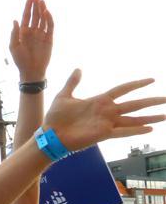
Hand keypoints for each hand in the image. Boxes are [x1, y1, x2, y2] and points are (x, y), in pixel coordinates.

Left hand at [9, 0, 52, 81]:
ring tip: (42, 0)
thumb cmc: (20, 60)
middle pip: (35, 15)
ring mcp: (41, 34)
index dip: (28, 7)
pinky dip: (48, 19)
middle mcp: (33, 32)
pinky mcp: (49, 39)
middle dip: (35, 5)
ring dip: (42, 10)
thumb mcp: (14, 47)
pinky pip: (49, 26)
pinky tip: (46, 12)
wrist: (31, 71)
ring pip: (42, 19)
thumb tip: (15, 20)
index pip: (26, 17)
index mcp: (23, 33)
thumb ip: (14, 34)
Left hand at [43, 70, 165, 150]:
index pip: (123, 89)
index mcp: (99, 101)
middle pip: (134, 104)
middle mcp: (107, 111)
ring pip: (133, 119)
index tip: (152, 80)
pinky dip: (136, 130)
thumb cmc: (55, 118)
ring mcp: (106, 123)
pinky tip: (150, 129)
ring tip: (165, 115)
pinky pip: (123, 131)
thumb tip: (78, 69)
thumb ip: (73, 82)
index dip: (137, 84)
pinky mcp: (103, 134)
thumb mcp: (64, 95)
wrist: (49, 135)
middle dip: (151, 101)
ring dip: (149, 118)